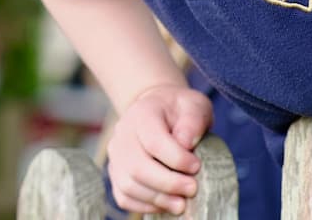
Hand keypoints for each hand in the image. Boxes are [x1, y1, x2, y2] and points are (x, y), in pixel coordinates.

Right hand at [105, 83, 212, 215]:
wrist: (157, 109)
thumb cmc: (179, 110)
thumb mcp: (194, 105)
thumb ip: (193, 120)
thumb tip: (185, 144)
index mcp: (142, 114)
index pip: (153, 142)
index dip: (176, 159)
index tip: (196, 166)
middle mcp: (123, 134)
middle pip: (138, 167)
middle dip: (168, 184)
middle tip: (192, 189)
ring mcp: (115, 155)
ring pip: (129, 185)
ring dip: (157, 199)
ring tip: (181, 203)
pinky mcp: (115, 173)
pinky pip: (123, 197)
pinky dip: (144, 206)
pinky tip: (165, 204)